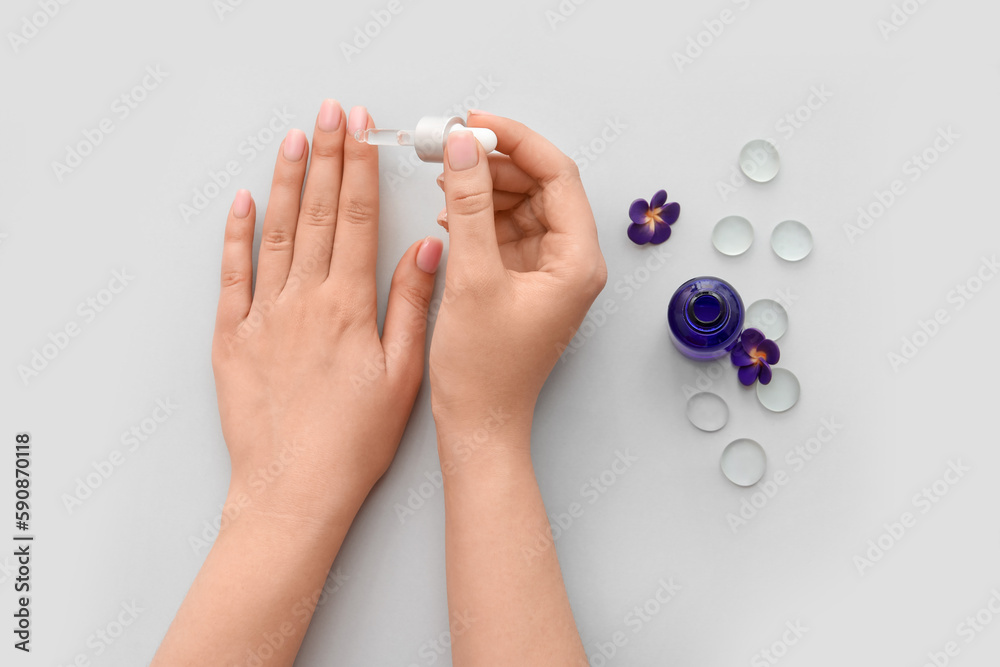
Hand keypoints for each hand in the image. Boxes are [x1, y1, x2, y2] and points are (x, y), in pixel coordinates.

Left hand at [212, 101, 442, 522]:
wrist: (294, 490)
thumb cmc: (355, 440)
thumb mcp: (403, 374)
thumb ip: (413, 305)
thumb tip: (426, 247)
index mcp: (347, 305)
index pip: (354, 219)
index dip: (359, 168)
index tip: (361, 129)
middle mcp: (302, 300)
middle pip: (315, 212)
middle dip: (326, 155)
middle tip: (331, 112)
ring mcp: (261, 316)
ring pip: (274, 232)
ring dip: (284, 181)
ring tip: (294, 138)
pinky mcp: (230, 338)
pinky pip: (231, 275)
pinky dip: (235, 234)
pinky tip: (242, 202)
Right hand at [429, 113, 606, 436]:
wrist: (479, 423)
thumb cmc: (485, 371)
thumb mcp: (473, 278)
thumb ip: (469, 207)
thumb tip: (463, 150)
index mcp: (577, 262)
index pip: (557, 175)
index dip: (516, 141)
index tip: (475, 122)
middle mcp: (571, 263)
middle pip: (540, 186)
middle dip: (496, 162)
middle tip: (451, 145)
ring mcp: (549, 272)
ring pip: (522, 205)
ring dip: (484, 187)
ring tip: (445, 177)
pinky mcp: (526, 281)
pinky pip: (508, 231)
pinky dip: (480, 216)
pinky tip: (451, 213)